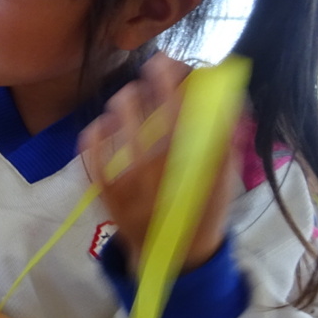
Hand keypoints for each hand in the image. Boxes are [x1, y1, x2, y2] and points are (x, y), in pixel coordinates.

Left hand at [79, 53, 232, 272]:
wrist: (170, 258)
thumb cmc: (199, 213)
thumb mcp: (222, 181)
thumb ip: (224, 141)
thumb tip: (228, 95)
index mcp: (187, 165)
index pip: (176, 112)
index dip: (167, 82)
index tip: (163, 60)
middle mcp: (153, 170)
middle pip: (139, 112)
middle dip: (142, 88)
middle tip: (146, 78)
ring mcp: (123, 180)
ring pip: (113, 124)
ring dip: (121, 106)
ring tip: (129, 103)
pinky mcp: (101, 189)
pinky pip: (89, 149)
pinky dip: (95, 132)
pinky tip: (105, 127)